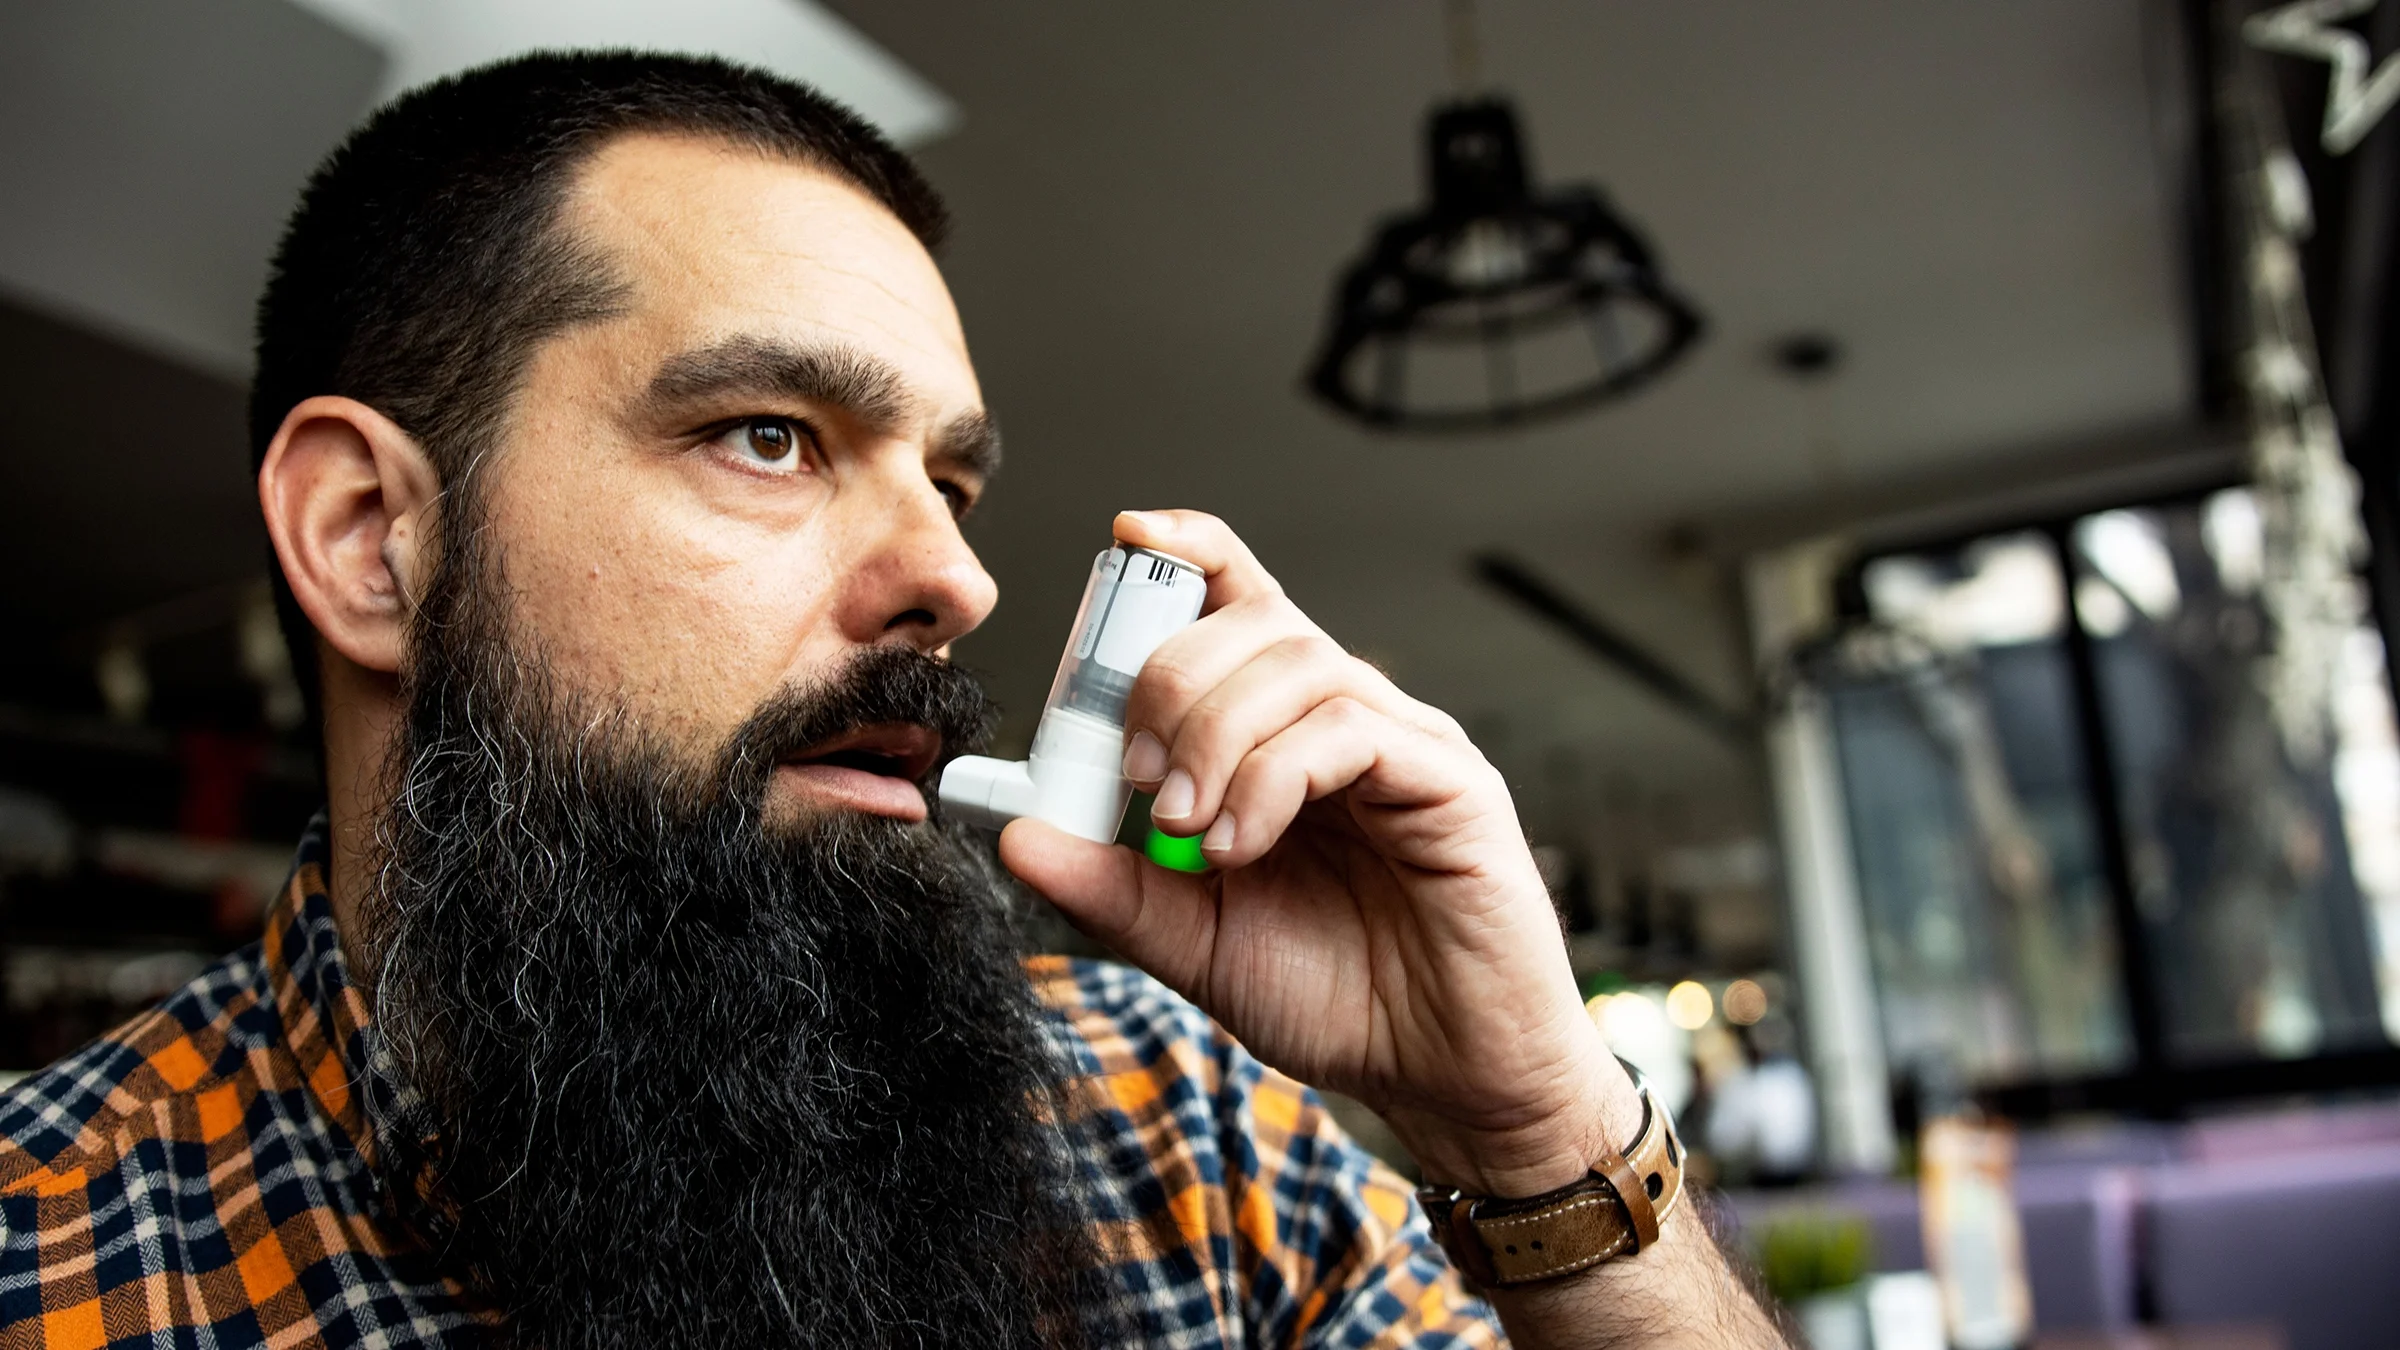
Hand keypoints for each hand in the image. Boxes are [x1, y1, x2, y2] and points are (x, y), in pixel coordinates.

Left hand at [1000, 510, 1640, 1197]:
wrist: (1445, 1078)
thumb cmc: (1341, 999)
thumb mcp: (1194, 942)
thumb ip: (1112, 885)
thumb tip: (1016, 832)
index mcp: (1285, 733)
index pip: (1239, 600)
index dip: (1186, 554)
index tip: (1125, 541)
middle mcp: (1348, 718)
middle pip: (1254, 620)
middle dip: (1170, 679)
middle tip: (1136, 777)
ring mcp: (1405, 744)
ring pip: (1298, 664)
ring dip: (1215, 733)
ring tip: (1189, 824)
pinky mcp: (1451, 782)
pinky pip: (1351, 730)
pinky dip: (1275, 776)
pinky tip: (1243, 842)